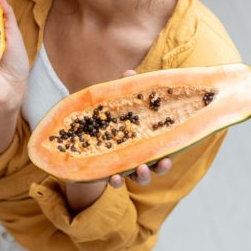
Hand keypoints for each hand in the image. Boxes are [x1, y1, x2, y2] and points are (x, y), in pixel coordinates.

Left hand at [105, 69, 172, 186]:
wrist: (81, 126)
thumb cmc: (107, 112)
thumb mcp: (116, 100)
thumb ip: (124, 88)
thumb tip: (129, 71)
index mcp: (143, 142)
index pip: (159, 153)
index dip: (166, 159)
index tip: (169, 157)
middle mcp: (134, 157)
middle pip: (152, 169)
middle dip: (157, 169)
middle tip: (159, 163)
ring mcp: (119, 165)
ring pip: (134, 176)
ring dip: (140, 176)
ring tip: (140, 170)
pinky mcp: (102, 169)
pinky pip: (109, 179)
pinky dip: (113, 179)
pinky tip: (112, 177)